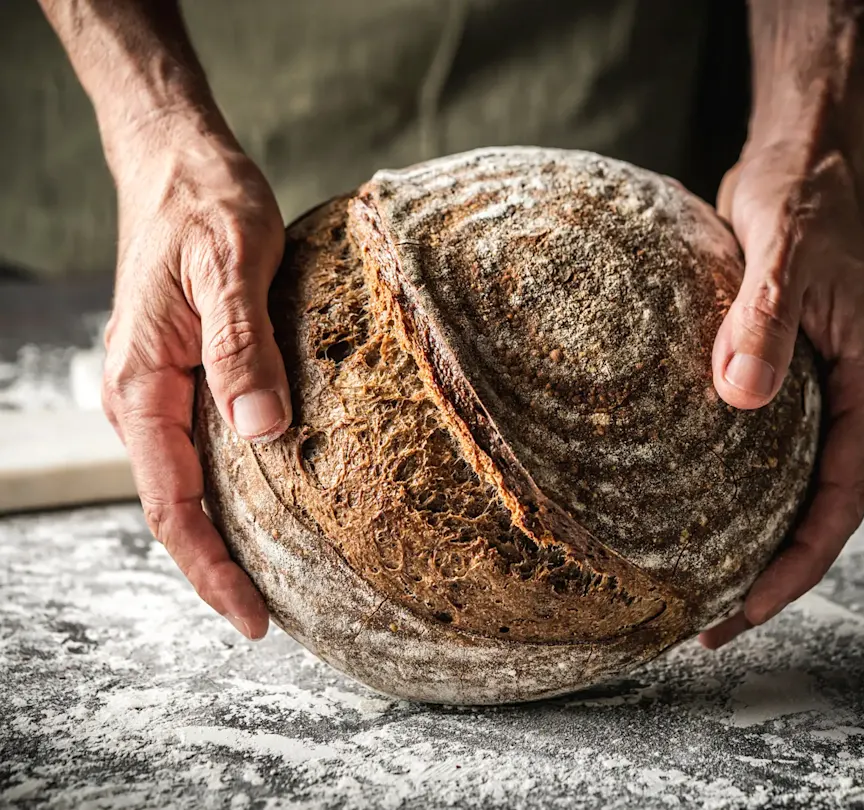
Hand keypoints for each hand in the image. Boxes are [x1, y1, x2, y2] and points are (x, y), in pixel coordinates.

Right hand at [101, 119, 289, 639]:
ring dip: (223, 534)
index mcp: (142, 384)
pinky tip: (268, 502)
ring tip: (276, 578)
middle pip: (174, 507)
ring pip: (186, 482)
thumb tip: (264, 434)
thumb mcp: (230, 266)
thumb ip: (242, 350)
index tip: (252, 619)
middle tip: (274, 617)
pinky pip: (199, 447)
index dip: (210, 568)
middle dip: (217, 569)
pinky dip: (229, 488)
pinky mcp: (183, 373)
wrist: (177, 162)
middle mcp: (141, 397)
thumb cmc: (203, 204)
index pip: (171, 503)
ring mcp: (159, 388)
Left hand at [700, 140, 863, 648]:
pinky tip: (681, 509)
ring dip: (745, 539)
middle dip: (766, 574)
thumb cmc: (806, 201)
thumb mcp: (786, 254)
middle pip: (812, 513)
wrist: (801, 164)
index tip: (743, 610)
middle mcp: (843, 403)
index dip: (795, 566)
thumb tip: (739, 398)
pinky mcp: (774, 376)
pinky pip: (757, 450)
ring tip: (689, 586)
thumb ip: (764, 320)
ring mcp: (809, 393)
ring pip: (784, 488)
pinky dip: (727, 488)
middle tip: (704, 624)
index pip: (839, 503)